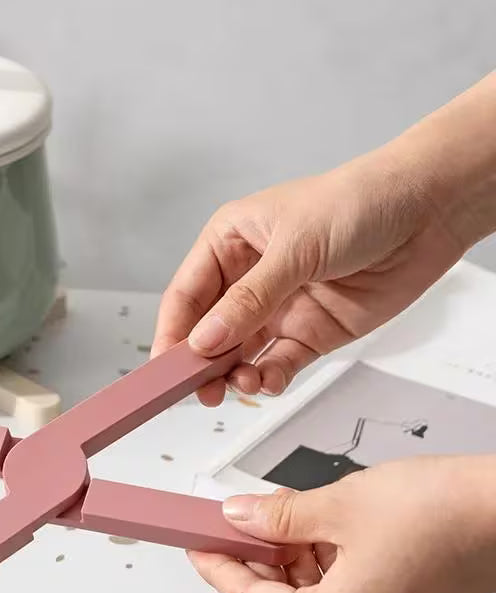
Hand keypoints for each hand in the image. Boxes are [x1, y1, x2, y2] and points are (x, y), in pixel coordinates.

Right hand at [152, 151, 468, 404]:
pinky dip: (270, 377)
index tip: (164, 366)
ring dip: (235, 373)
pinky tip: (268, 380)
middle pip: (208, 330)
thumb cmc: (358, 203)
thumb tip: (205, 339)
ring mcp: (279, 308)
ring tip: (240, 384)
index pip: (187, 294)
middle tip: (198, 390)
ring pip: (240, 353)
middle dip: (201, 362)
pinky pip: (279, 363)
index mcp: (230, 243)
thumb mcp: (294, 247)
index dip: (173, 331)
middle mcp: (248, 277)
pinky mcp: (310, 332)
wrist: (429, 211)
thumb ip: (249, 299)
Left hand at [188, 455, 495, 592]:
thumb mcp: (337, 506)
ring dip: (284, 566)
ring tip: (273, 520)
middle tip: (230, 528)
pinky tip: (307, 534)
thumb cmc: (439, 513)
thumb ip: (277, 518)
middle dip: (250, 567)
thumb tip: (239, 518)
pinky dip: (315, 571)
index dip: (219, 568)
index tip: (197, 544)